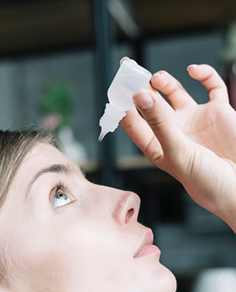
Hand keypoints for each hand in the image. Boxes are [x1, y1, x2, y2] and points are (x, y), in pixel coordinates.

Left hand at [120, 64, 235, 231]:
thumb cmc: (206, 181)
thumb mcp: (177, 153)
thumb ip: (159, 123)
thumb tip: (139, 95)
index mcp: (157, 148)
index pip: (134, 123)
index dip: (123, 106)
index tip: (116, 88)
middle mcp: (173, 132)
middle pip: (150, 104)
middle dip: (139, 87)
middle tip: (129, 68)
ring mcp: (194, 120)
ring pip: (174, 93)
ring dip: (164, 82)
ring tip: (156, 78)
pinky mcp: (217, 112)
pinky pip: (211, 86)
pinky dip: (204, 74)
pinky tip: (194, 71)